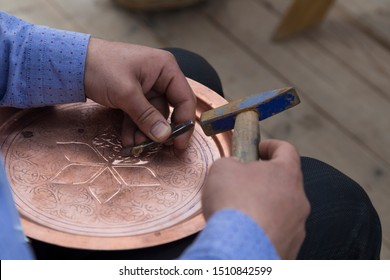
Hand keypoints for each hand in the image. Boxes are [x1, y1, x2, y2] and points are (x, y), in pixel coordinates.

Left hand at [84, 38, 195, 148]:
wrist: (71, 62)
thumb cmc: (102, 68)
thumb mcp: (126, 94)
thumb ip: (147, 116)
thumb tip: (165, 137)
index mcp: (165, 68)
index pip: (184, 99)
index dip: (185, 122)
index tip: (179, 144)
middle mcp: (159, 77)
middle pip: (168, 109)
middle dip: (159, 130)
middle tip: (156, 148)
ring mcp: (146, 86)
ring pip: (152, 115)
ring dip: (144, 132)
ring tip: (135, 146)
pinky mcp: (133, 95)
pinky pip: (139, 115)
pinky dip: (134, 128)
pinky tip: (127, 141)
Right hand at [202, 140, 309, 258]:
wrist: (238, 250)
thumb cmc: (232, 202)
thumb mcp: (222, 168)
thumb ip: (232, 162)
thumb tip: (235, 169)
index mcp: (286, 174)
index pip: (287, 150)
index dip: (271, 145)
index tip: (257, 148)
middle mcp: (299, 199)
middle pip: (285, 182)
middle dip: (264, 180)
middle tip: (242, 182)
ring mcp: (297, 226)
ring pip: (282, 210)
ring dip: (264, 207)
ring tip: (240, 212)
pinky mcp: (290, 248)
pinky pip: (276, 233)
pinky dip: (262, 230)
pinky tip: (244, 233)